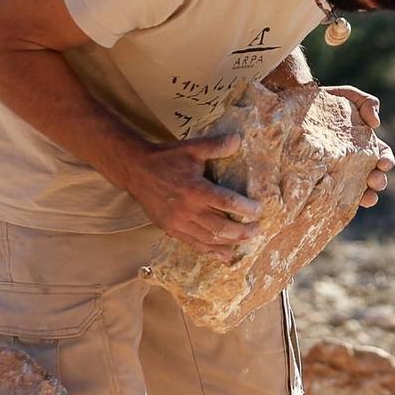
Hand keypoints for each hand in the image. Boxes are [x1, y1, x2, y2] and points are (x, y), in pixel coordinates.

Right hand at [117, 133, 263, 256]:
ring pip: (209, 240)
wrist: (135, 170)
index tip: (259, 210)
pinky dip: (211, 251)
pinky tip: (225, 255)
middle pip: (221, 227)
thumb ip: (215, 146)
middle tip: (258, 229)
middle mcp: (187, 210)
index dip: (245, 208)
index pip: (226, 202)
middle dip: (242, 231)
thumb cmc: (166, 158)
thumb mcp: (191, 148)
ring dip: (230, 243)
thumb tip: (238, 139)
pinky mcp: (170, 230)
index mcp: (195, 189)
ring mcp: (178, 223)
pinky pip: (194, 245)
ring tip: (247, 241)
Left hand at [324, 85, 394, 207]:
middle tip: (374, 180)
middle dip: (379, 181)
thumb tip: (376, 124)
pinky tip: (342, 203)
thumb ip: (367, 102)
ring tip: (366, 197)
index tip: (383, 163)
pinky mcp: (321, 181)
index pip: (382, 155)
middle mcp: (355, 161)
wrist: (292, 107)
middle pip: (374, 176)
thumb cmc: (323, 101)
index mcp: (364, 144)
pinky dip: (343, 202)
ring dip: (367, 196)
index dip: (386, 161)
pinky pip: (334, 196)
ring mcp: (339, 173)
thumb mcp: (347, 96)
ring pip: (358, 190)